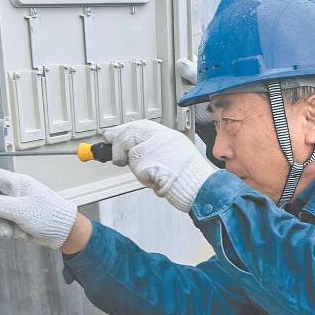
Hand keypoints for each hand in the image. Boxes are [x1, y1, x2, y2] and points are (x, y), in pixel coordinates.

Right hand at [0, 167, 76, 248]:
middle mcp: (12, 193)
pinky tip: (19, 234)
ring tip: (14, 230)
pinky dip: (7, 232)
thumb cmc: (48, 215)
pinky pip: (0, 225)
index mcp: (15, 183)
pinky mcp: (14, 220)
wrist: (63, 232)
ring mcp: (13, 207)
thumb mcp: (20, 209)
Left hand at [100, 120, 215, 212]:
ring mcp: (156, 149)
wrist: (201, 187)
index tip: (114, 134)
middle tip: (113, 151)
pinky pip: (137, 168)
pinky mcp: (150, 162)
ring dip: (132, 164)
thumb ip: (156, 150)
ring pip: (131, 151)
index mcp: (169, 136)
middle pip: (132, 132)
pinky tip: (154, 181)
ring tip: (146, 174)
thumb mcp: (176, 155)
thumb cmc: (191, 177)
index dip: (124, 130)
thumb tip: (134, 150)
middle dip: (118, 141)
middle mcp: (163, 138)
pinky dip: (142, 177)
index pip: (141, 126)